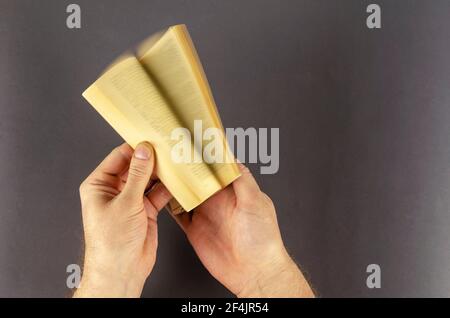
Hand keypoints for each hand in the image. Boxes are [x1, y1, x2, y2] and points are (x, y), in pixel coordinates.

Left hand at [74, 143, 171, 297]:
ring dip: (161, 173)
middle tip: (168, 148)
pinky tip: (177, 180)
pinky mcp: (145, 210)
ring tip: (175, 161)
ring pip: (148, 180)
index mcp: (99, 185)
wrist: (122, 270)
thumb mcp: (126, 202)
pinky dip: (167, 188)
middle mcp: (114, 191)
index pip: (119, 157)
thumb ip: (138, 175)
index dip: (135, 147)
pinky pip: (157, 194)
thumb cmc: (111, 242)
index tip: (152, 138)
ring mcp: (131, 200)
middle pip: (135, 167)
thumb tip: (144, 151)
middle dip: (151, 159)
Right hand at [172, 164, 313, 297]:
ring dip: (174, 184)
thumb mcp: (256, 202)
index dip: (206, 156)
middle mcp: (217, 200)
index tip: (193, 143)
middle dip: (185, 167)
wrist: (254, 271)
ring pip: (184, 193)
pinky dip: (168, 205)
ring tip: (161, 170)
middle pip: (197, 178)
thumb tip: (232, 158)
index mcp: (233, 190)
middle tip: (170, 153)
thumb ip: (243, 180)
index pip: (216, 168)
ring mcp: (205, 214)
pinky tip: (160, 196)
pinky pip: (178, 214)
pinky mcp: (194, 229)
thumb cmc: (263, 238)